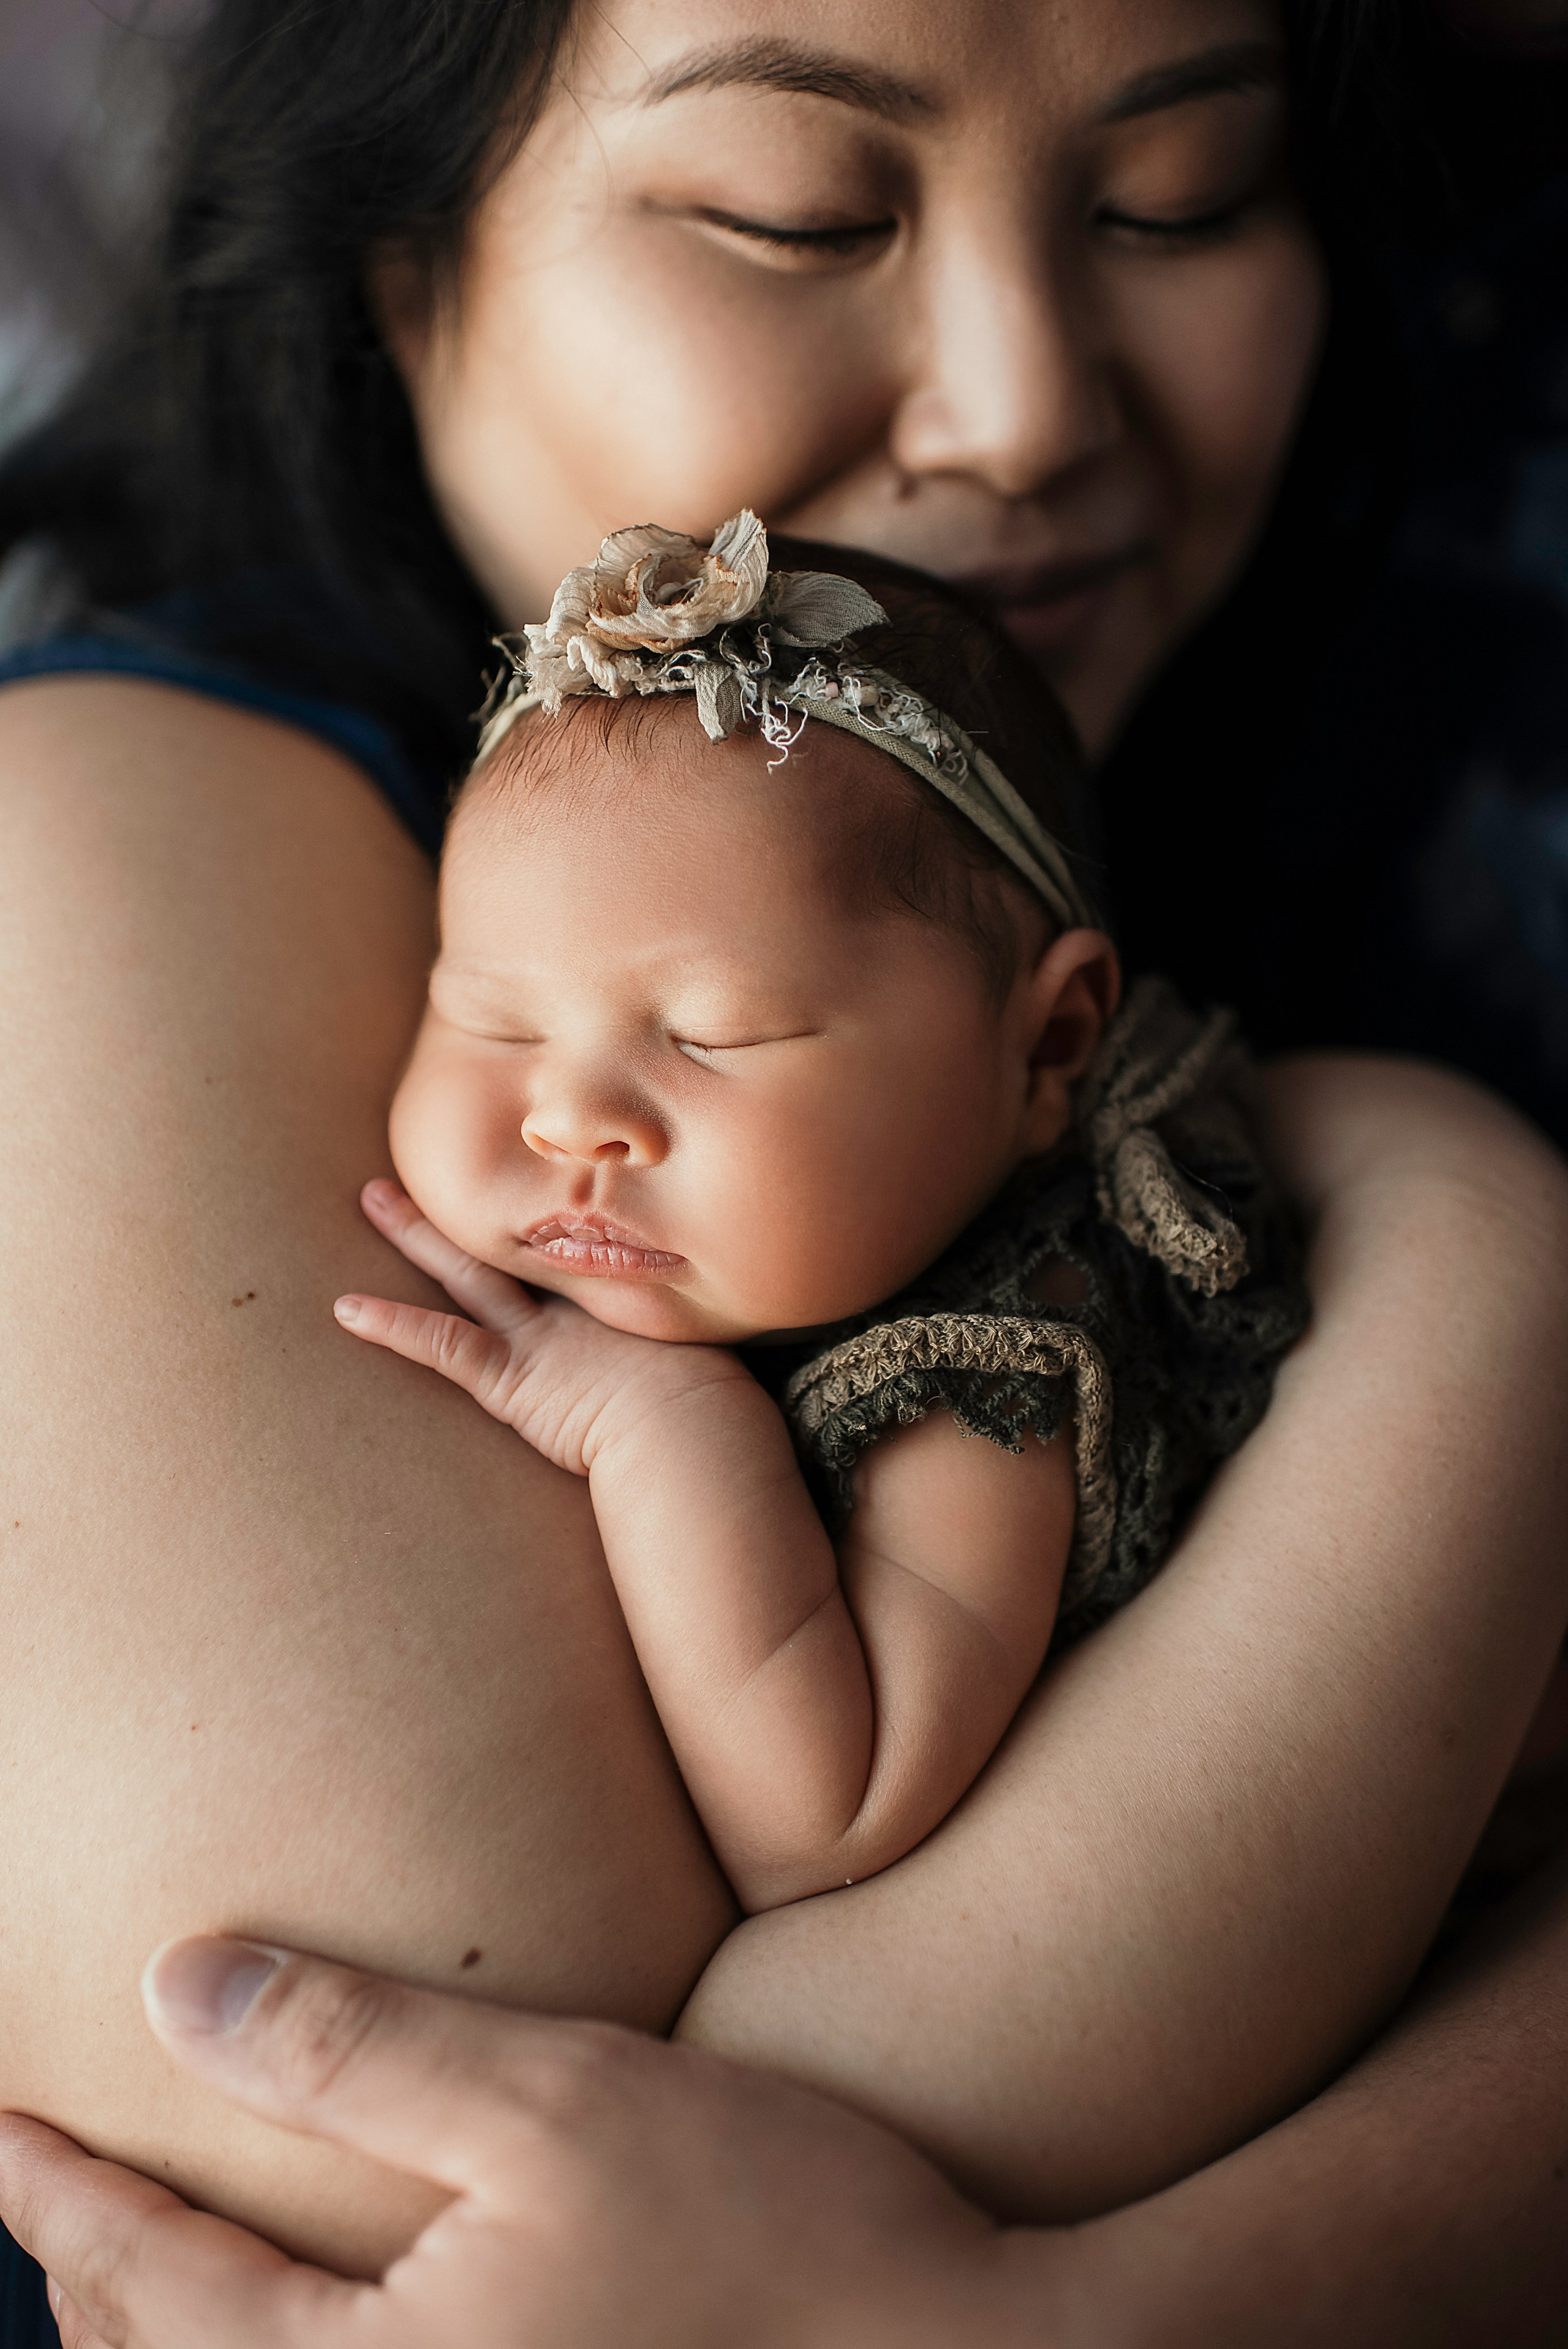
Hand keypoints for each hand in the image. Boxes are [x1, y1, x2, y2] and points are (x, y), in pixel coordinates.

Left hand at [0, 1938, 1032, 2348]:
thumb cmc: (772, 2232)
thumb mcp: (559, 2102)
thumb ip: (359, 2047)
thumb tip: (174, 1986)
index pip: (150, 2288)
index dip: (54, 2194)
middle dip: (97, 2283)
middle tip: (50, 2186)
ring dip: (180, 2344)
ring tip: (149, 2265)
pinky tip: (323, 2317)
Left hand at [337, 1179, 736, 1476]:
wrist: (695, 1432)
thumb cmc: (708, 1409)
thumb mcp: (701, 1356)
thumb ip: (693, 1337)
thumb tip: (721, 1326)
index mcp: (618, 1299)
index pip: (570, 1245)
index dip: (542, 1210)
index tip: (521, 1177)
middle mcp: (574, 1308)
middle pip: (512, 1238)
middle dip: (473, 1200)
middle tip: (434, 1158)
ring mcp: (538, 1339)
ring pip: (466, 1272)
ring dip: (417, 1234)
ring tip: (372, 1198)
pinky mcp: (511, 1380)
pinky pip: (442, 1345)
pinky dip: (393, 1326)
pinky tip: (346, 1312)